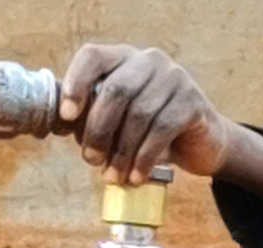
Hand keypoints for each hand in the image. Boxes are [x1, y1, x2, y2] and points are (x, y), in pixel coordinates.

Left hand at [57, 44, 240, 184]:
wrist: (201, 144)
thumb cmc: (150, 132)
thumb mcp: (119, 120)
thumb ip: (94, 116)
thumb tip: (61, 124)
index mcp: (124, 59)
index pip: (93, 57)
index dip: (75, 84)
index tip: (66, 117)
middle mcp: (149, 61)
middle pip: (115, 90)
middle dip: (98, 130)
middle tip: (91, 160)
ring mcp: (174, 78)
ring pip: (139, 114)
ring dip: (121, 151)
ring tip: (113, 176)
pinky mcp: (193, 102)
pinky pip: (161, 130)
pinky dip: (144, 157)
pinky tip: (136, 176)